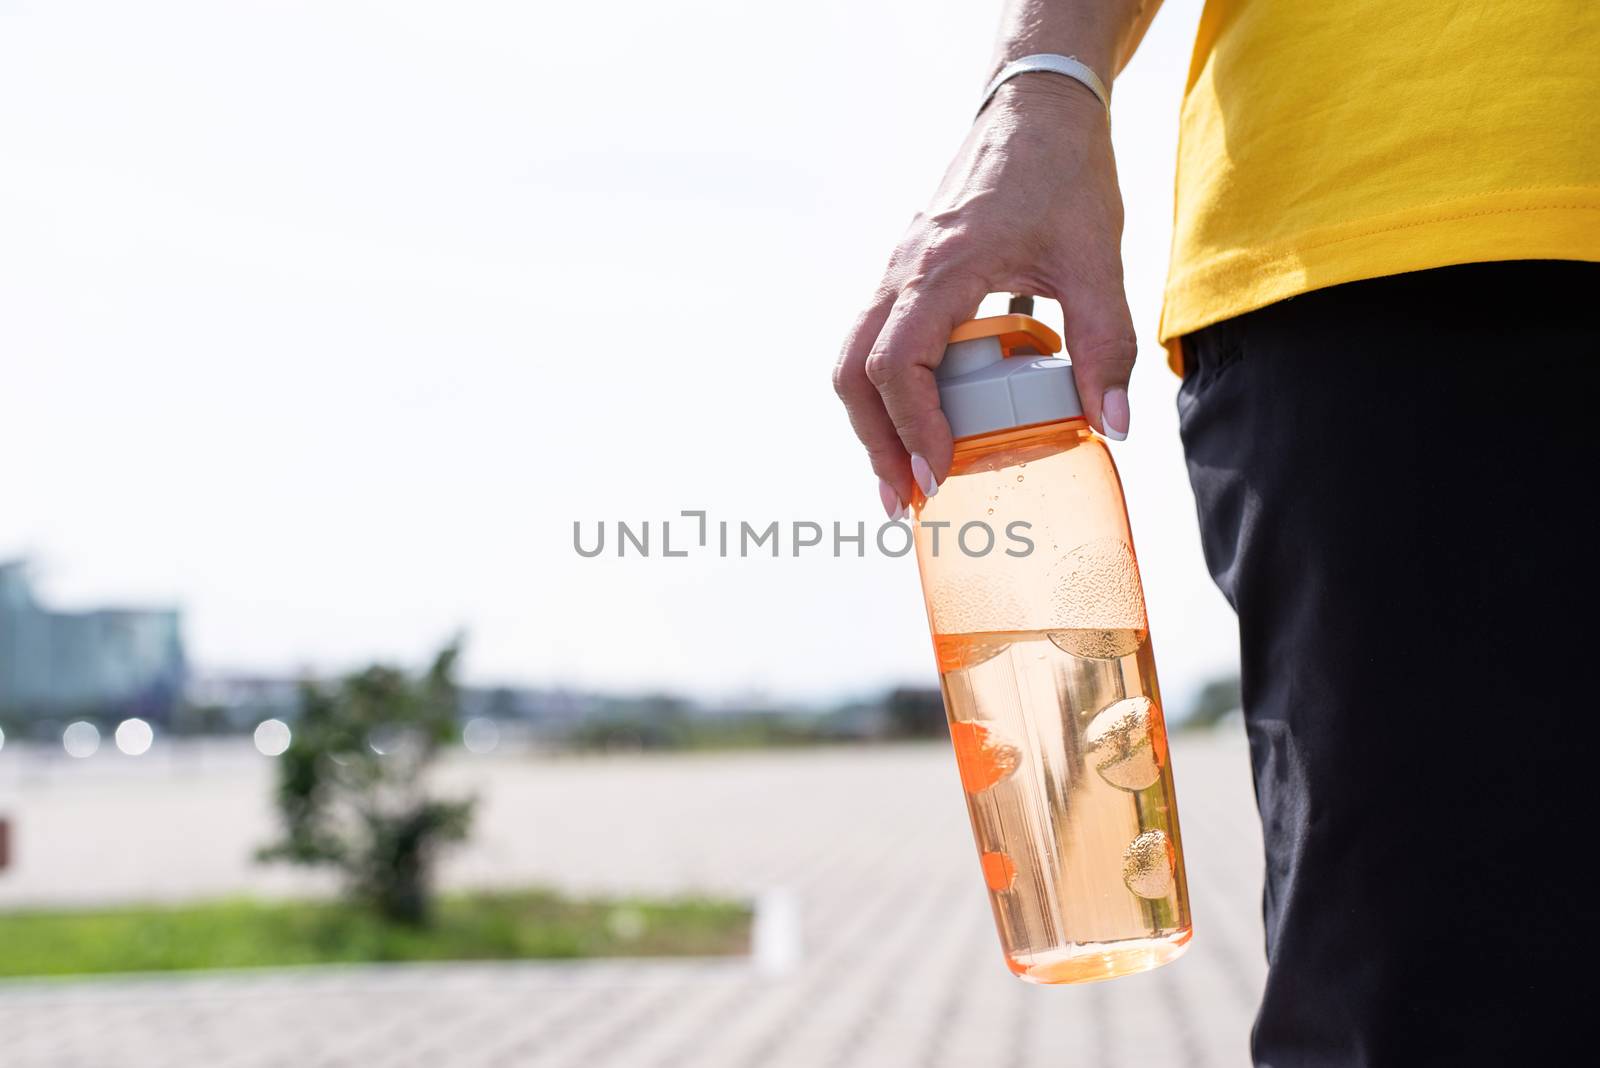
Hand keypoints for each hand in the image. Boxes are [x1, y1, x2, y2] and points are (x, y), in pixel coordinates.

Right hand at [833, 75, 1137, 517]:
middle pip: (854, 373)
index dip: (914, 429)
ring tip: (904, 475)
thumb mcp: (1096, 257)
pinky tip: (920, 420)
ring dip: (873, 422)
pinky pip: (874, 340)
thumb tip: (1111, 425)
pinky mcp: (906, 271)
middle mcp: (903, 271)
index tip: (940, 475)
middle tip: (905, 499)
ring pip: (854, 359)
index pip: (900, 366)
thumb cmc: (1063, 171)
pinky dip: (884, 390)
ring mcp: (896, 270)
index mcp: (941, 269)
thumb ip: (1106, 342)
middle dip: (875, 444)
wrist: (1036, 106)